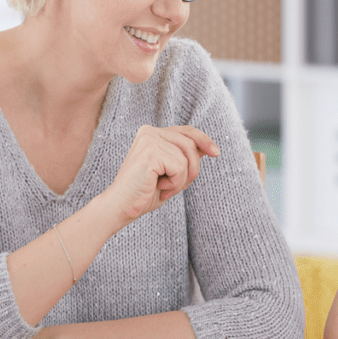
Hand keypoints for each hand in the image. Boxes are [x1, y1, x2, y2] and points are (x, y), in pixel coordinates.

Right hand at [104, 125, 218, 225]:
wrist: (121, 207)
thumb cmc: (144, 193)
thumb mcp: (171, 174)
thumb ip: (184, 158)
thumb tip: (205, 147)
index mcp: (152, 133)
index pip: (186, 131)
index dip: (203, 140)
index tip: (216, 153)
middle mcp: (149, 132)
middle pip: (190, 144)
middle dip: (192, 169)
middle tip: (174, 187)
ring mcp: (149, 139)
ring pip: (187, 158)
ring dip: (181, 179)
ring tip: (164, 188)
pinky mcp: (150, 151)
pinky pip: (180, 167)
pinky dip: (175, 183)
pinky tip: (160, 187)